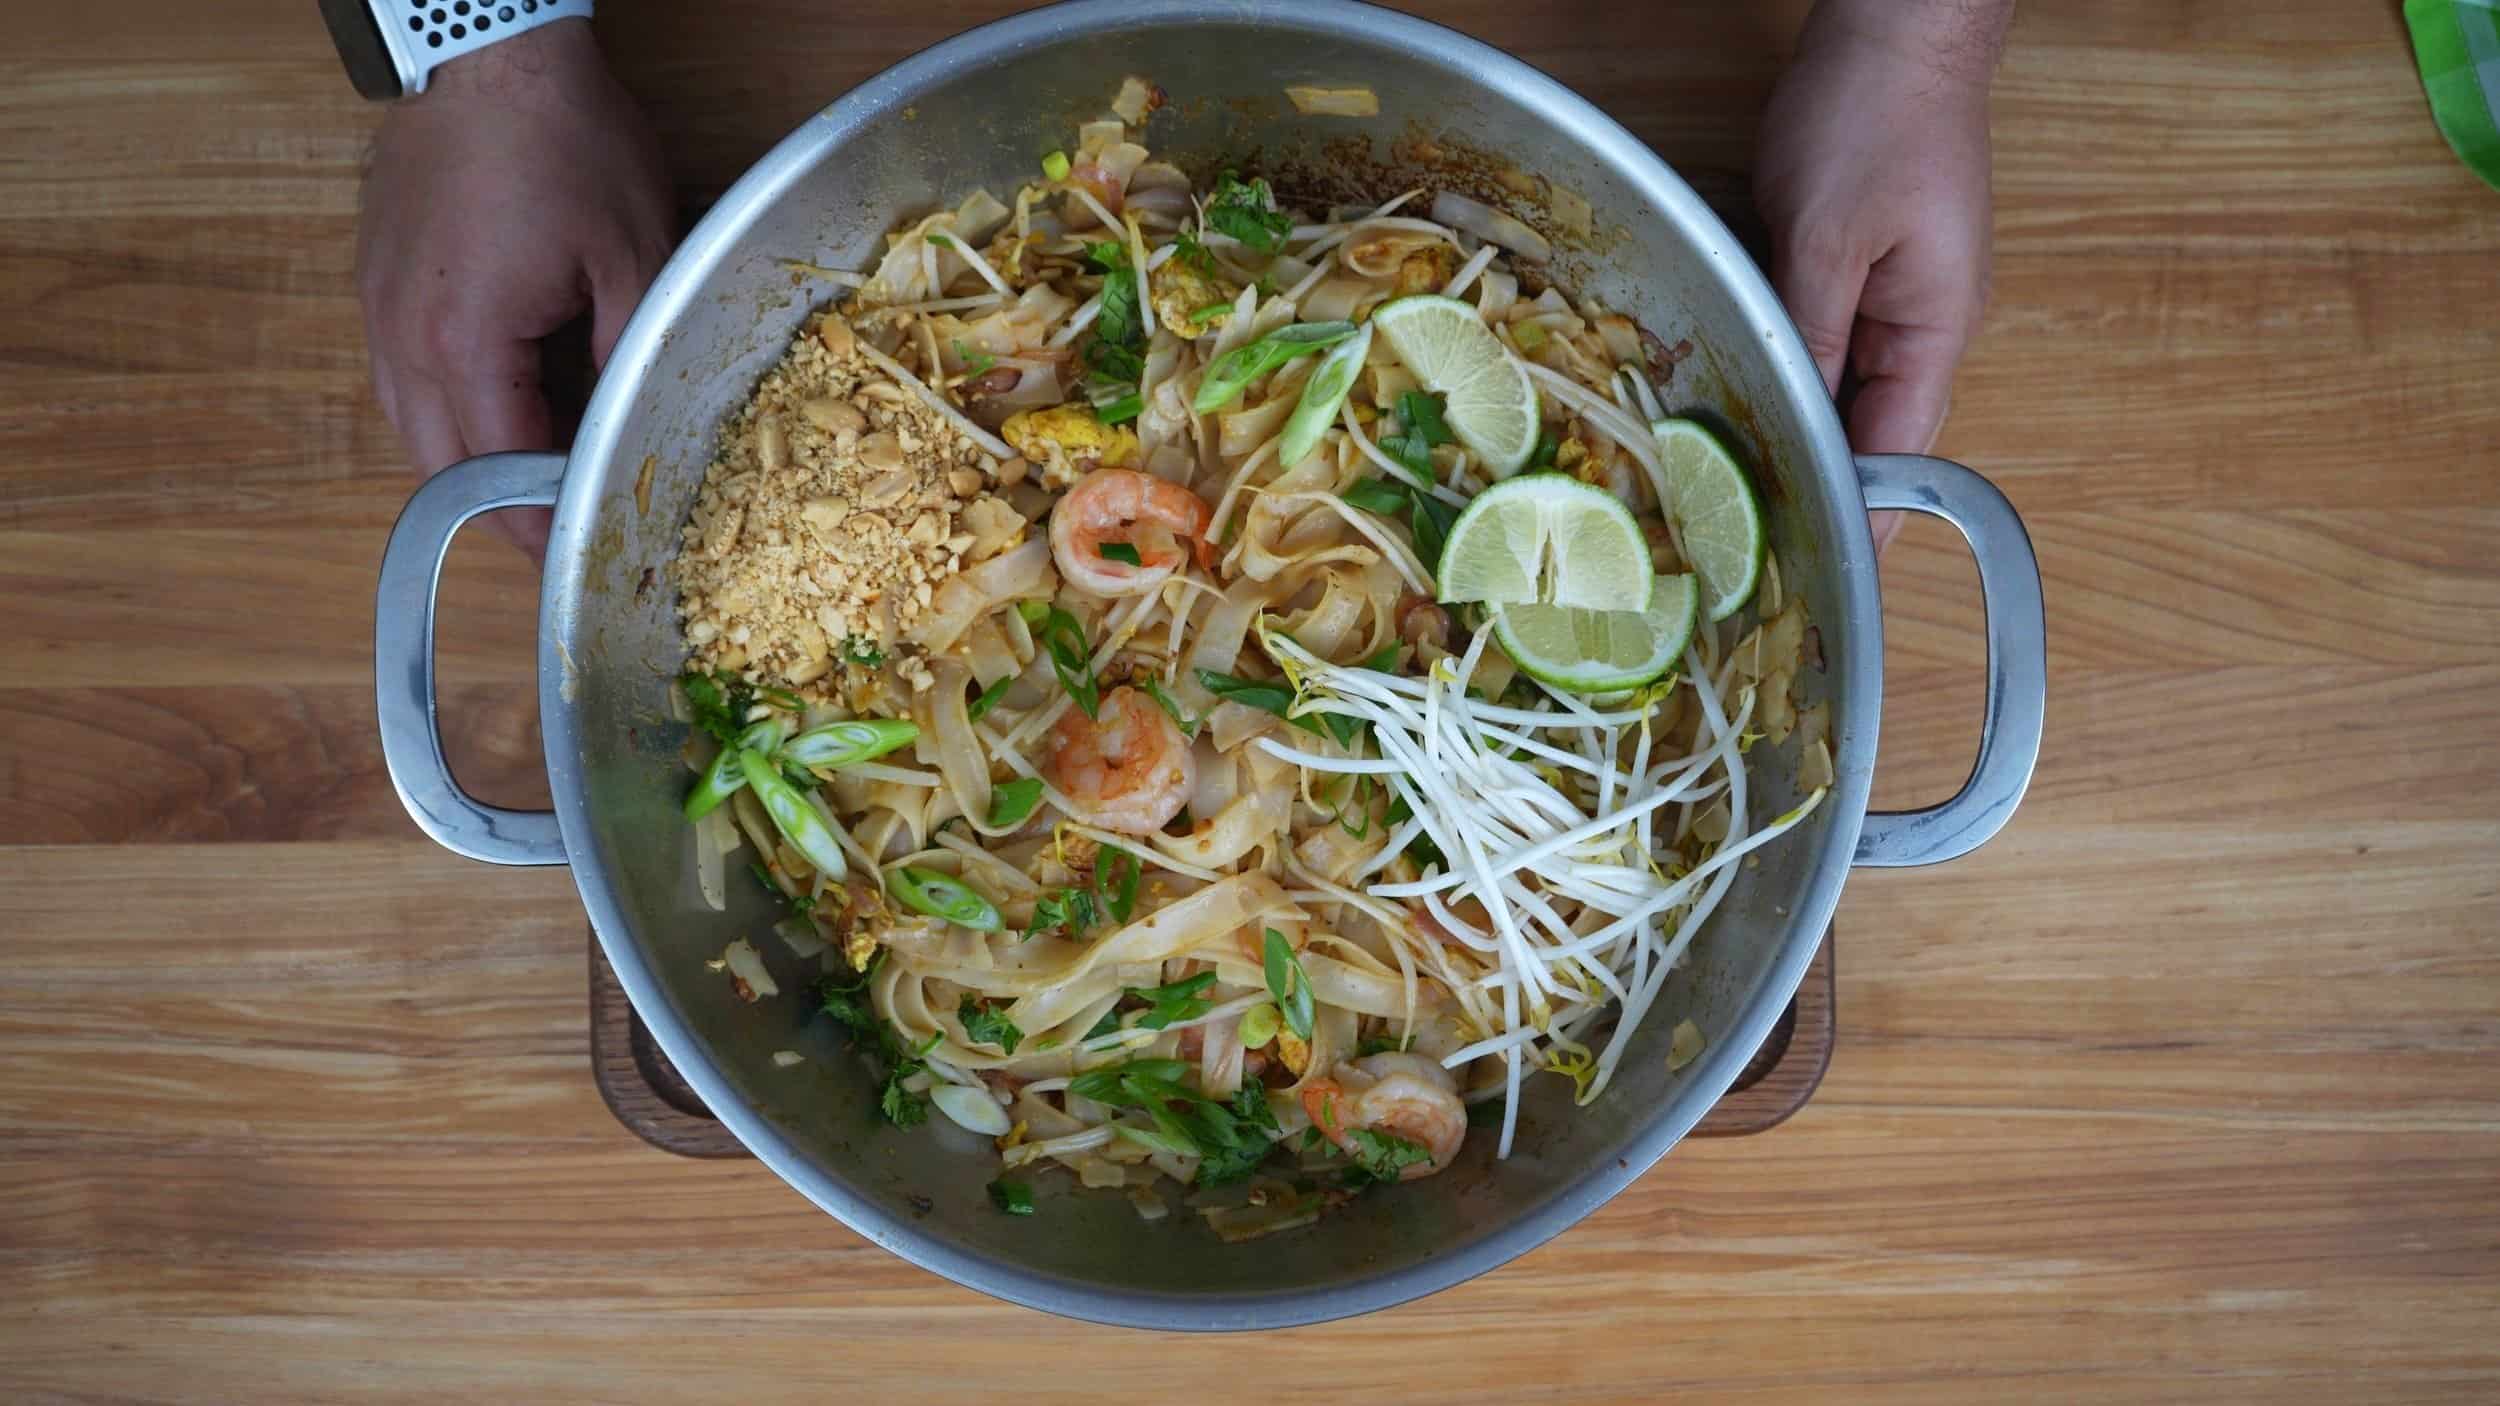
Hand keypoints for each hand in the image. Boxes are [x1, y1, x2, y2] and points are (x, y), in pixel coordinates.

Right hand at [356, 18, 671, 556]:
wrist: (490, 50)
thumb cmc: (565, 139)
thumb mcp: (636, 254)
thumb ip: (633, 352)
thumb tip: (631, 425)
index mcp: (468, 339)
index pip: (499, 470)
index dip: (539, 522)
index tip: (573, 555)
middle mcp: (404, 334)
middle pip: (441, 467)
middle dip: (497, 511)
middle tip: (552, 533)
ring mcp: (379, 304)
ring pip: (411, 424)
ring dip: (465, 465)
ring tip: (526, 485)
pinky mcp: (375, 277)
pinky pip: (399, 374)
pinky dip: (442, 409)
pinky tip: (491, 409)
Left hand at [1754, 0, 2006, 551]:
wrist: (1894, 23)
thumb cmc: (1874, 114)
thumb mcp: (1826, 235)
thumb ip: (1808, 332)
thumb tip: (1795, 419)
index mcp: (1935, 329)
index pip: (1901, 455)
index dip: (1862, 517)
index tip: (1822, 576)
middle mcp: (1922, 323)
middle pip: (1869, 430)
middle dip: (1816, 479)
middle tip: (1748, 546)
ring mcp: (1892, 293)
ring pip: (1837, 386)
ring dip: (1792, 424)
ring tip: (1731, 488)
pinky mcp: (1857, 263)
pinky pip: (1819, 337)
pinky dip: (1783, 366)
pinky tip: (1731, 388)